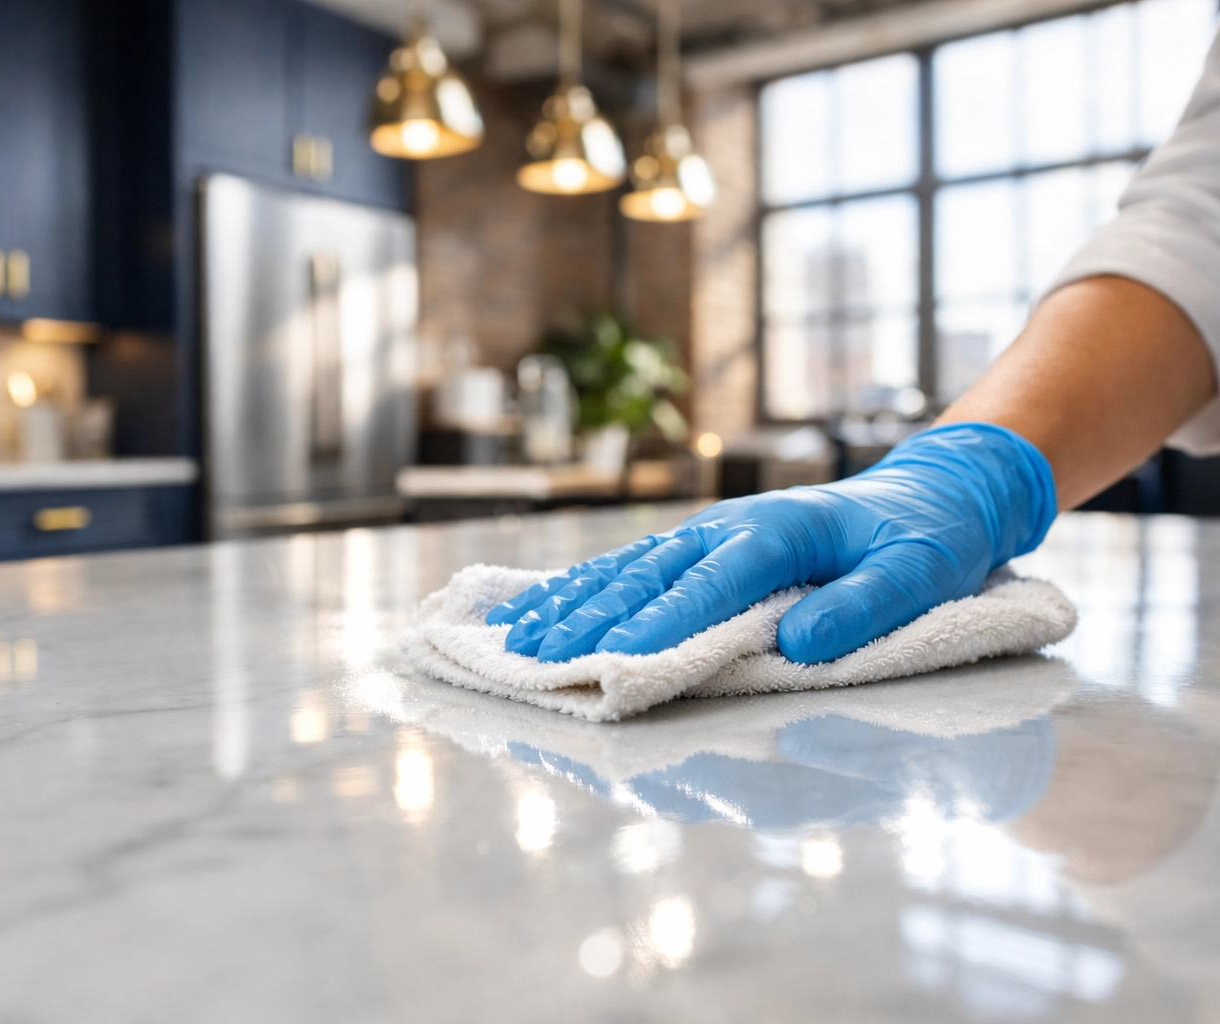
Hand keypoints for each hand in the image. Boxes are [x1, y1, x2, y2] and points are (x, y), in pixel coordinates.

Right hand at [485, 423, 1056, 663]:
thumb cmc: (929, 537)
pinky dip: (586, 586)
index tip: (614, 663)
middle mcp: (732, 526)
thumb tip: (799, 643)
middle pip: (648, 575)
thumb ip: (864, 606)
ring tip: (522, 639)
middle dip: (591, 620)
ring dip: (574, 604)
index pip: (709, 585)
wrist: (935, 489)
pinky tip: (549, 606)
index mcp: (780, 531)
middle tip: (539, 658)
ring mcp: (713, 530)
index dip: (660, 625)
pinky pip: (634, 564)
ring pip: (629, 567)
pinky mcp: (706, 542)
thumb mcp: (922, 573)